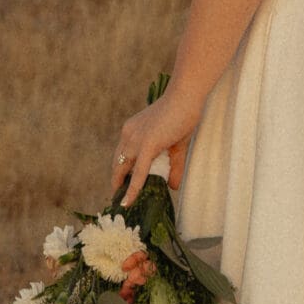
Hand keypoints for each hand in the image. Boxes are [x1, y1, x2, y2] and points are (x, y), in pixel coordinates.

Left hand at [110, 85, 197, 208]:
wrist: (187, 97)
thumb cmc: (183, 115)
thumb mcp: (176, 146)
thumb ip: (174, 167)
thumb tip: (173, 187)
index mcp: (131, 131)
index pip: (121, 155)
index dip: (119, 172)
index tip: (119, 187)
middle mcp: (128, 135)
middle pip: (118, 164)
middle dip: (116, 183)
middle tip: (118, 202)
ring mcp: (136, 140)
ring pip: (125, 170)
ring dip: (123, 189)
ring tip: (123, 206)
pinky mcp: (147, 145)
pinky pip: (138, 172)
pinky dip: (133, 188)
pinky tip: (129, 202)